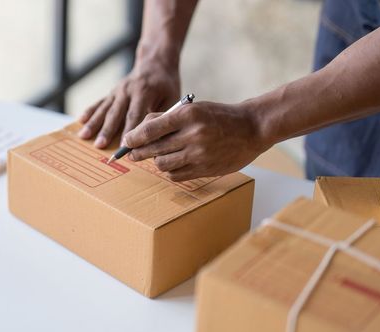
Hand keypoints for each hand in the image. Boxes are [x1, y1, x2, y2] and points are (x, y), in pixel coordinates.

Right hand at [77, 61, 179, 148]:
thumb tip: (156, 139)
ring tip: (83, 136)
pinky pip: (99, 102)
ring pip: (104, 109)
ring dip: (93, 123)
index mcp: (144, 91)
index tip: (124, 147)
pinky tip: (80, 121)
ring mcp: (117, 91)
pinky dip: (89, 111)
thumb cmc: (166, 83)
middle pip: (115, 113)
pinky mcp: (112, 92)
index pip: (134, 115)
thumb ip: (161, 116)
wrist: (155, 61)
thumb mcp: (171, 97)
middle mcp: (127, 90)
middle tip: (99, 146)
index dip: (129, 132)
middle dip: (107, 130)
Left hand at [122, 101, 271, 181]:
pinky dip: (170, 171)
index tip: (127, 141)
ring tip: (155, 157)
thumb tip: (140, 130)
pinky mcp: (205, 169)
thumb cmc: (219, 116)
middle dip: (139, 152)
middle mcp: (192, 134)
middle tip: (132, 154)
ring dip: (156, 161)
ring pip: (163, 164)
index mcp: (187, 115)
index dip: (134, 137)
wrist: (252, 128)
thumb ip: (167, 118)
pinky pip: (177, 175)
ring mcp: (199, 154)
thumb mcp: (193, 108)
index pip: (150, 129)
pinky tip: (172, 164)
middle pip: (153, 149)